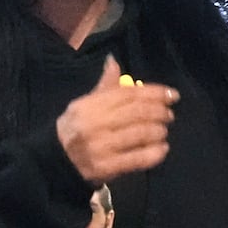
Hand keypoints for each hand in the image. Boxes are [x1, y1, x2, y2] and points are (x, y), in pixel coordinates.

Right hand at [56, 55, 179, 182]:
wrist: (55, 161)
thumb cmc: (75, 128)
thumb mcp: (84, 104)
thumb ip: (105, 85)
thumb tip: (113, 60)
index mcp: (91, 105)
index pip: (129, 94)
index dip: (155, 93)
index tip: (172, 95)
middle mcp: (97, 123)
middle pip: (138, 113)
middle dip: (159, 112)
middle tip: (169, 115)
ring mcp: (102, 146)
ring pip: (140, 134)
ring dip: (158, 132)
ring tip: (163, 131)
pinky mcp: (106, 167)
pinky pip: (137, 159)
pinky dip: (154, 153)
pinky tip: (162, 149)